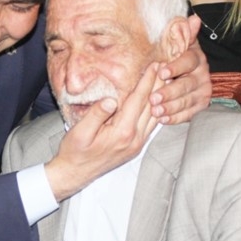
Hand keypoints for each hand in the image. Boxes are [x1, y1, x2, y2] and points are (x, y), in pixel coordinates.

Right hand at [45, 63, 161, 200]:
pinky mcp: (135, 147)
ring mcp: (136, 145)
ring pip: (154, 117)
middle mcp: (134, 139)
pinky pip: (151, 126)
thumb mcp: (80, 131)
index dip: (147, 82)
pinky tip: (157, 103)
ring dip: (160, 98)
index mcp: (122, 132)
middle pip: (151, 107)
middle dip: (158, 86)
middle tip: (165, 68)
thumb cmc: (74, 151)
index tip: (154, 66)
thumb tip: (111, 99)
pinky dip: (156, 111)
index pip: (138, 101)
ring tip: (165, 81)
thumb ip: (96, 114)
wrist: (74, 174)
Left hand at [150, 14, 211, 123]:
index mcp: (196, 58)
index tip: (162, 72)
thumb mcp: (180, 45)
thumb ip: (184, 33)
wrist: (191, 74)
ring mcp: (203, 91)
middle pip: (187, 85)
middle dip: (169, 92)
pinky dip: (177, 118)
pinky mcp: (201, 106)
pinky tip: (164, 120)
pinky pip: (190, 114)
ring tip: (156, 111)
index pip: (188, 61)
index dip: (175, 67)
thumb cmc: (178, 58)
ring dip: (171, 107)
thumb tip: (194, 18)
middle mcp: (202, 75)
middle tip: (154, 98)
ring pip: (188, 101)